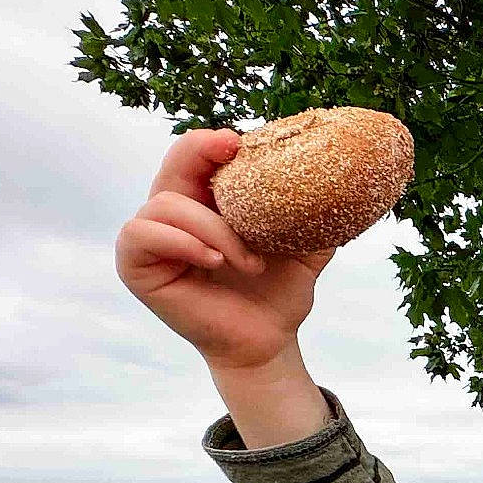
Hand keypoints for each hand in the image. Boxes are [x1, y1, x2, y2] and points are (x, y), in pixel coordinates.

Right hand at [115, 129, 335, 375]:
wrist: (268, 342)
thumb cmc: (278, 293)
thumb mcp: (305, 251)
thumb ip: (317, 219)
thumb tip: (346, 187)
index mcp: (208, 201)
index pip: (200, 157)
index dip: (211, 142)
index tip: (238, 141)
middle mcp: (176, 213)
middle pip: (173, 164)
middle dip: (198, 152)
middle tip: (231, 150)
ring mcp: (152, 237)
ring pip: (166, 204)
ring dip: (213, 228)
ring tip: (249, 262)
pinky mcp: (136, 265)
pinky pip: (143, 234)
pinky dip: (182, 242)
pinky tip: (214, 261)